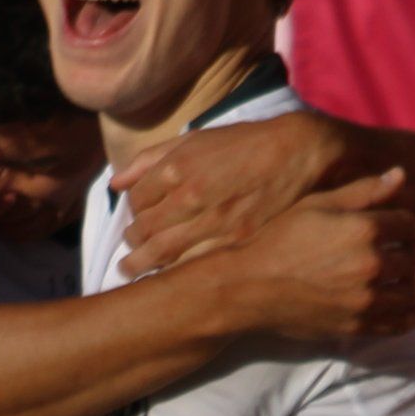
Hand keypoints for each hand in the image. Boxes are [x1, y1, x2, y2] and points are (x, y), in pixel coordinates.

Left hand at [114, 109, 354, 276]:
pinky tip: (169, 275)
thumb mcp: (196, 140)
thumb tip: (116, 183)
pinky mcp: (236, 243)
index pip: (137, 200)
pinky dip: (175, 272)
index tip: (139, 218)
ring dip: (142, 264)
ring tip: (133, 269)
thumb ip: (151, 159)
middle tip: (132, 249)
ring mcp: (213, 223)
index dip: (134, 212)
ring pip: (161, 254)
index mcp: (177, 168)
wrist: (298, 154)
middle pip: (143, 230)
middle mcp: (190, 196)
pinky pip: (193, 266)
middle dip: (133, 242)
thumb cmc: (246, 145)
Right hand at [208, 169, 414, 345]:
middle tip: (406, 251)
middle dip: (413, 253)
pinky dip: (412, 316)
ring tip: (404, 277)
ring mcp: (366, 299)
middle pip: (413, 259)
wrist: (250, 285)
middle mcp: (372, 265)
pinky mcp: (357, 325)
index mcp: (365, 229)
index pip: (410, 225)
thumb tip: (402, 174)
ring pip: (409, 291)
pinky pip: (398, 324)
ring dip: (411, 282)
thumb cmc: (280, 238)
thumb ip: (364, 191)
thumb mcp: (318, 204)